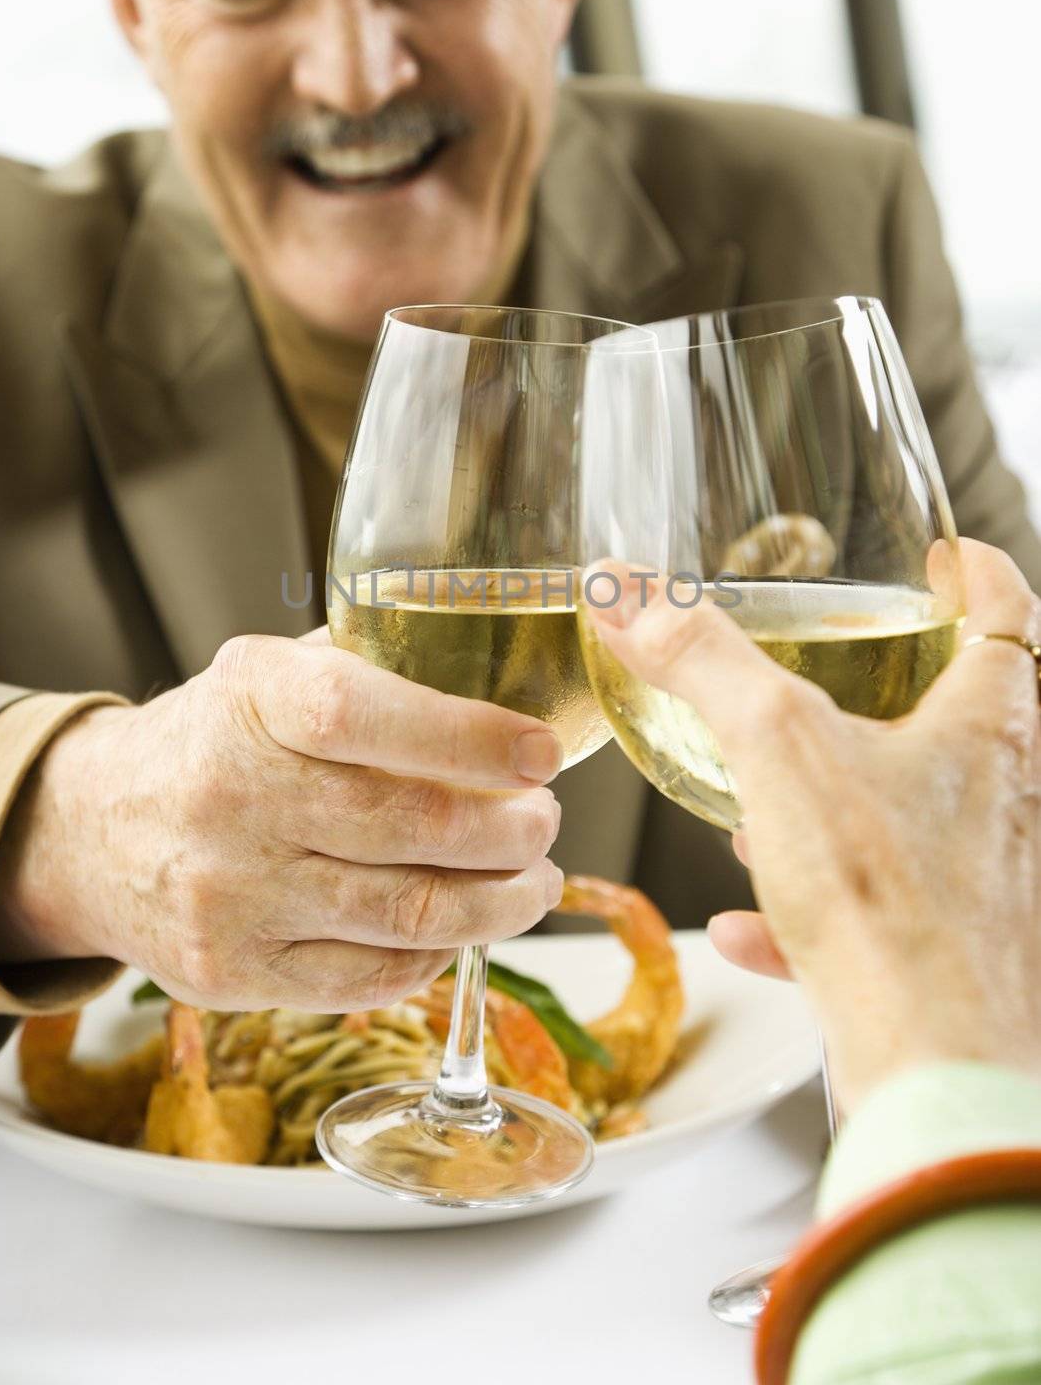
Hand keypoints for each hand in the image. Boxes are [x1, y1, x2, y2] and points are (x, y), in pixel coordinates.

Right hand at [0, 630, 564, 1010]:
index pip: (362, 718)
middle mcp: (232, 799)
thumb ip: (371, 669)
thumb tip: (501, 686)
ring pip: (405, 914)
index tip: (540, 754)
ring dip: (498, 901)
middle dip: (509, 831)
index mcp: (249, 704)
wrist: (91, 832)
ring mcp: (231, 896)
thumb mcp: (269, 673)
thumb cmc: (212, 742)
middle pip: (406, 828)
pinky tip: (465, 923)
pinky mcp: (236, 972)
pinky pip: (372, 975)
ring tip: (534, 878)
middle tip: (545, 820)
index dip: (467, 737)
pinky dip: (440, 951)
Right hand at [586, 541, 1040, 1113]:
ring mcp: (983, 886)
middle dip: (888, 700)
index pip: (1007, 618)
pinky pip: (875, 920)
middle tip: (837, 683)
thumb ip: (702, 661)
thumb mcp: (776, 748)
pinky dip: (809, 914)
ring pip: (911, 825)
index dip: (976, 576)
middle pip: (962, 723)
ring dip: (837, 809)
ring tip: (769, 810)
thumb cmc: (889, 904)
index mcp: (990, 731)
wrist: (934, 1068)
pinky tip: (746, 928)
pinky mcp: (946, 958)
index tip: (948, 561)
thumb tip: (627, 591)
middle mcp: (1006, 803)